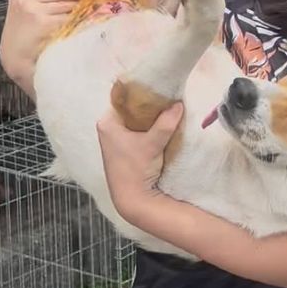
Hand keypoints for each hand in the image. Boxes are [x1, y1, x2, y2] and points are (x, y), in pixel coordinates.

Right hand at [0, 0, 80, 84]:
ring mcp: (33, 10)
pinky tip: (86, 19)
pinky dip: (78, 18)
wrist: (14, 58)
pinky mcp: (42, 22)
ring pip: (65, 4)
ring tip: (94, 6)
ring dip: (81, 6)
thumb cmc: (22, 35)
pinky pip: (67, 17)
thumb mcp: (26, 9)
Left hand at [97, 102, 183, 219]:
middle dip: (149, 106)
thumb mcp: (152, 144)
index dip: (142, 92)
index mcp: (107, 123)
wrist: (134, 200)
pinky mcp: (124, 150)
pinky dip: (149, 129)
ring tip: (168, 109)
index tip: (159, 87)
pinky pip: (137, 132)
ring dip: (150, 118)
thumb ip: (166, 123)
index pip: (124, 98)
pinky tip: (163, 125)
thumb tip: (179, 104)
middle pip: (131, 109)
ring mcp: (115, 140)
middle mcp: (108, 129)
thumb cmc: (136, 170)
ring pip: (136, 121)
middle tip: (167, 97)